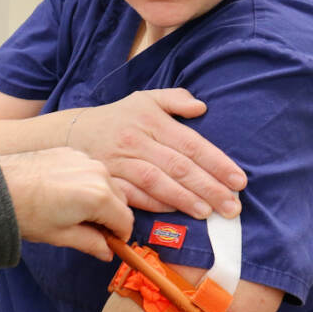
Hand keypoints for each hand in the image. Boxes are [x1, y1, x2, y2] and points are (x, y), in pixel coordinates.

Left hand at [0, 147, 133, 260]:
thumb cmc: (25, 211)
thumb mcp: (61, 236)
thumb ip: (91, 243)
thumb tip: (106, 251)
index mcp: (99, 196)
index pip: (125, 221)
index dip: (119, 236)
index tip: (110, 243)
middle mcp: (97, 173)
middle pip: (120, 200)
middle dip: (111, 217)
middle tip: (92, 230)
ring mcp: (84, 158)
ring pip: (107, 183)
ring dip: (101, 198)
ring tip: (76, 211)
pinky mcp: (71, 151)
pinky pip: (91, 170)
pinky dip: (87, 182)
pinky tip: (66, 193)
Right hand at [67, 88, 244, 218]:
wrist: (72, 132)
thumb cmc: (117, 118)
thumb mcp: (144, 99)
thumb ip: (174, 99)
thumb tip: (201, 107)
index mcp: (150, 119)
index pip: (191, 143)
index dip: (217, 163)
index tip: (239, 181)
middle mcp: (136, 140)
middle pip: (178, 166)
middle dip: (209, 187)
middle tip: (233, 206)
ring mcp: (120, 161)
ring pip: (157, 182)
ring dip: (184, 199)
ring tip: (208, 212)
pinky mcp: (107, 179)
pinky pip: (132, 194)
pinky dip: (154, 204)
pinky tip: (174, 211)